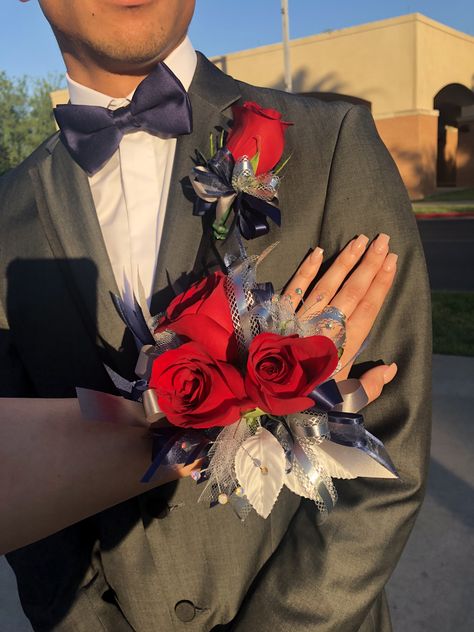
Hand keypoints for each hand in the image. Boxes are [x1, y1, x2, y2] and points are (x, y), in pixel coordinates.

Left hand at [284, 233, 397, 403]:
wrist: (262, 395)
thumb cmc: (304, 398)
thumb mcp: (341, 400)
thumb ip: (368, 386)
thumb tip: (391, 368)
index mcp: (342, 348)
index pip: (367, 310)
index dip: (381, 285)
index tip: (393, 262)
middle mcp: (324, 328)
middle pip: (352, 292)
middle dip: (369, 264)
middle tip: (384, 240)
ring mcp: (301, 318)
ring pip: (327, 285)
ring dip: (345, 261)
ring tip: (360, 240)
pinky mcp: (279, 315)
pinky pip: (294, 288)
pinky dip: (305, 270)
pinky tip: (318, 251)